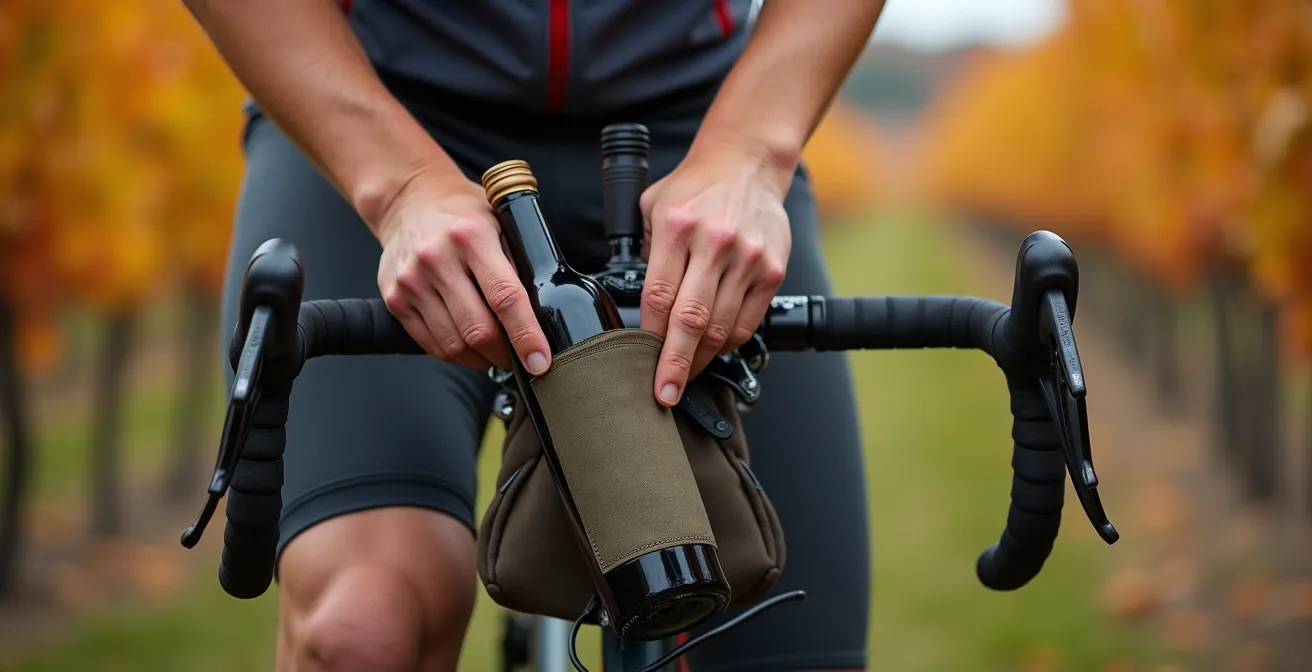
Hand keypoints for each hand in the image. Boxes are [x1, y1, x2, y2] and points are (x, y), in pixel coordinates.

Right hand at [375, 170, 550, 374]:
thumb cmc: (463, 214)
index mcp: (471, 237)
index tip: (539, 361)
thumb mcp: (500, 222)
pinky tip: (469, 346)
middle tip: (521, 358)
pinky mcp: (395, 298)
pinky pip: (431, 344)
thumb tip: (543, 315)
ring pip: (453, 344)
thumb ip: (519, 263)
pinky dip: (456, 353)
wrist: (409, 200)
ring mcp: (411, 281)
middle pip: (478, 329)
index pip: (505, 298)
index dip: (526, 335)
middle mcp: (437, 259)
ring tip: (495, 353)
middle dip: (505, 354)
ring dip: (481, 358)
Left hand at [639, 141, 792, 406]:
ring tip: (686, 373)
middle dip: (676, 365)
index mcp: (678, 227)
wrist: (747, 163)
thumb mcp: (654, 207)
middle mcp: (716, 243)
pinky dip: (728, 343)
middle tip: (665, 394)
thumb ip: (646, 253)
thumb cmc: (696, 187)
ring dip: (702, 359)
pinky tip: (712, 348)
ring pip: (722, 327)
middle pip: (692, 320)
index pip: (661, 298)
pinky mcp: (771, 270)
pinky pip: (747, 321)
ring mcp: (748, 258)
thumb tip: (640, 306)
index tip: (643, 367)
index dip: (650, 340)